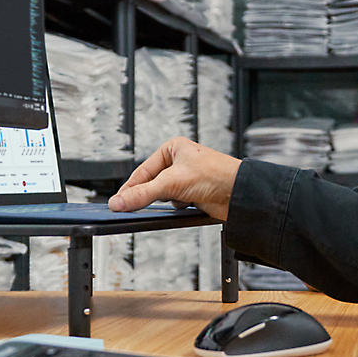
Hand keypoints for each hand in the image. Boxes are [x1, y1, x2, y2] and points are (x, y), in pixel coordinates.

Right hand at [109, 137, 239, 219]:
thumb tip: (119, 202)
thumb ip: (142, 194)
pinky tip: (188, 205)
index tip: (117, 202)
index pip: (142, 170)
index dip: (129, 187)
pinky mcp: (194, 194)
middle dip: (150, 195)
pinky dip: (179, 207)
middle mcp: (179, 162)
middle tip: (133, 207)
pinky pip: (175, 204)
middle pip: (151, 184)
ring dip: (168, 201)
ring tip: (177, 199)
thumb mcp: (171, 183)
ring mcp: (187, 179)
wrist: (240, 194)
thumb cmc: (216, 175)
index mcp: (173, 148)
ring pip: (163, 195)